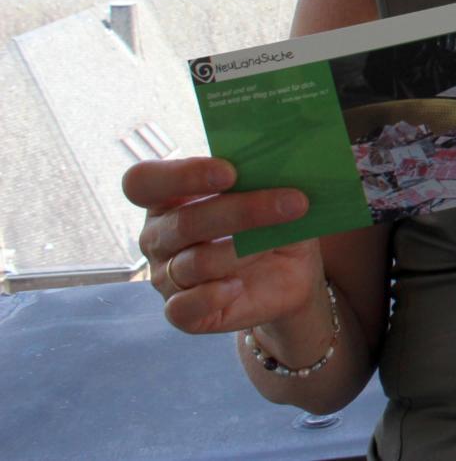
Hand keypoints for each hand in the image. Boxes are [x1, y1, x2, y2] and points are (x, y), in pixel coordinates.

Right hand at [122, 156, 322, 337]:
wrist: (290, 273)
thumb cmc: (273, 221)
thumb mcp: (274, 193)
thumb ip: (264, 176)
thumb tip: (278, 161)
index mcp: (168, 197)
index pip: (143, 182)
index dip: (182, 175)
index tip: (230, 173)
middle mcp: (158, 237)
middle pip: (183, 223)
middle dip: (241, 211)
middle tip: (293, 202)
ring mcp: (165, 277)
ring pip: (194, 263)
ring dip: (242, 250)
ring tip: (276, 243)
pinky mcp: (182, 312)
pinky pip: (183, 308)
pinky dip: (211, 296)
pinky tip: (238, 285)